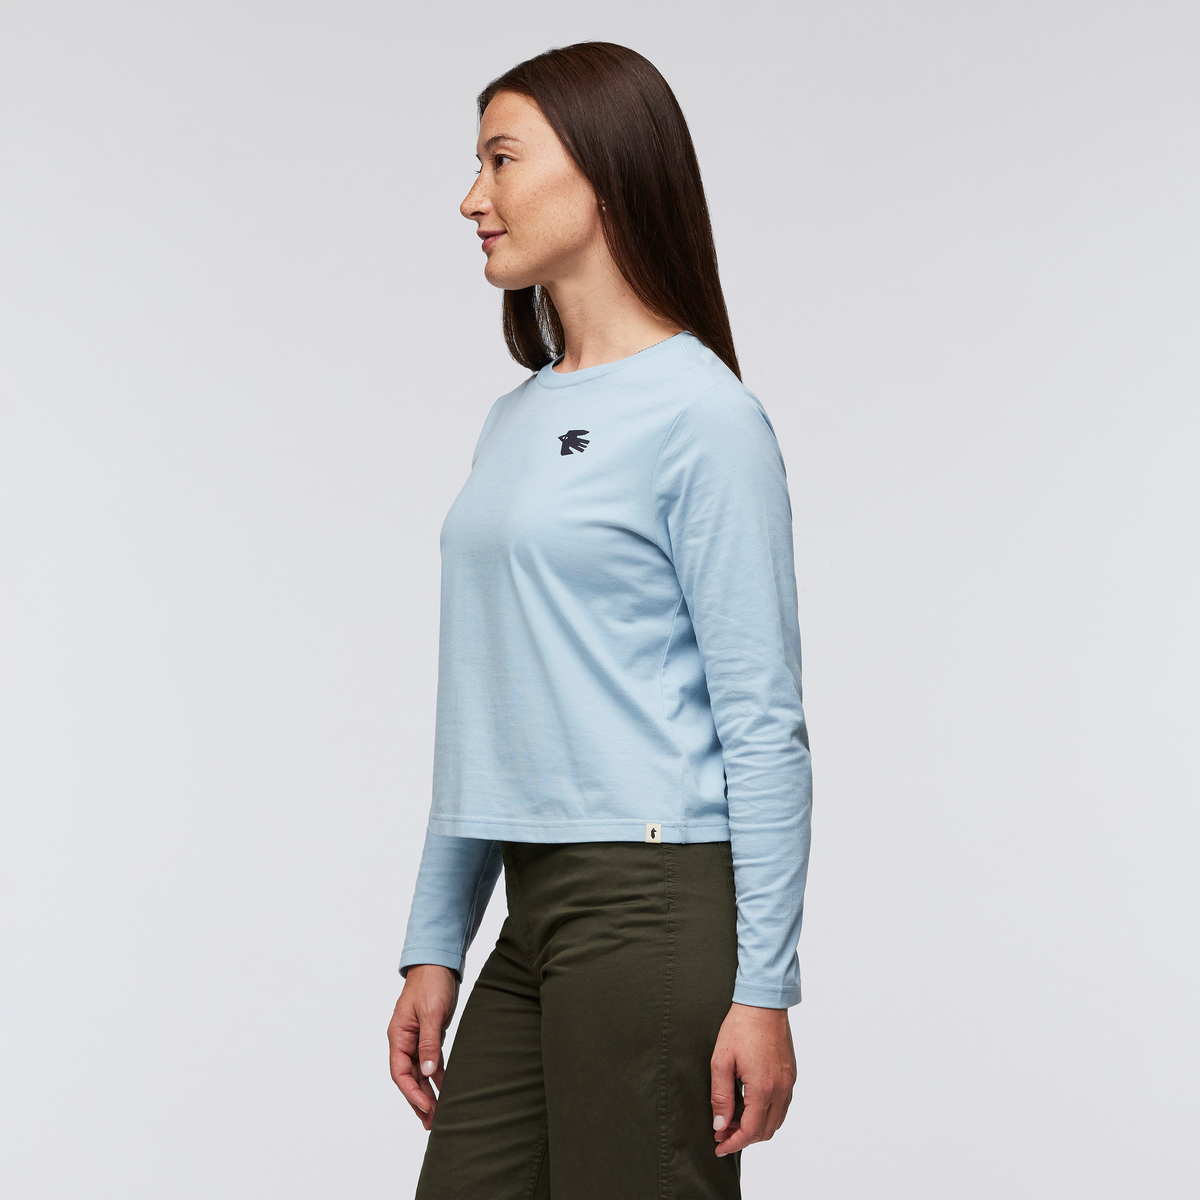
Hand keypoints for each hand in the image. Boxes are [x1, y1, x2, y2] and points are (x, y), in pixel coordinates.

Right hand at [388, 964, 459, 1129]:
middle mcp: (405, 1041)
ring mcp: (417, 1039)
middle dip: (418, 1100)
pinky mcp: (430, 1035)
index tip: (425, 1107)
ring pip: (420, 1073)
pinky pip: (432, 1062)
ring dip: (428, 1092)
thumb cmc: (430, 983)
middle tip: (430, 1122)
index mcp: (398, 1036)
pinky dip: (438, 1076)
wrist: (438, 963)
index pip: (400, 1072)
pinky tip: (447, 1089)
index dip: (411, 1092)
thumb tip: (427, 1072)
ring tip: (438, 1114)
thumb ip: (428, 1043)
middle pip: (409, 1077)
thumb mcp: (430, 1013)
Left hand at [710, 1001, 795, 1156]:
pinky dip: (767, 1116)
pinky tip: (750, 1108)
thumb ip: (720, 1095)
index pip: (750, 1131)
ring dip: (756, 1128)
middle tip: (722, 1133)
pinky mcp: (791, 1076)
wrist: (763, 1003)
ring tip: (733, 1122)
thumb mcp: (721, 1060)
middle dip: (743, 1138)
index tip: (718, 1146)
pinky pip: (782, 1107)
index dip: (733, 1143)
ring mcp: (789, 1083)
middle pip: (765, 1131)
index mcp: (763, 1088)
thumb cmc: (740, 1027)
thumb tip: (720, 1124)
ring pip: (776, 1122)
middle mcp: (781, 1090)